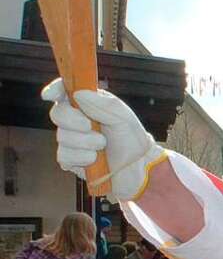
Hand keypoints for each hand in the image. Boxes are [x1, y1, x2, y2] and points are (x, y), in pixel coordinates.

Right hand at [43, 79, 163, 202]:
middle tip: (90, 126)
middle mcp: (76, 120)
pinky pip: (64, 155)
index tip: (49, 96)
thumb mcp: (122, 117)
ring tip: (102, 145)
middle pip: (57, 113)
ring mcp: (71, 140)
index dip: (54, 90)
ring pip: (62, 136)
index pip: (65, 92)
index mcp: (89, 104)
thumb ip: (102, 103)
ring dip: (85, 141)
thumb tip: (78, 93)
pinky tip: (95, 159)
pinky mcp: (69, 159)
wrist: (136, 167)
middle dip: (73, 120)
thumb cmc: (131, 139)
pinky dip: (81, 157)